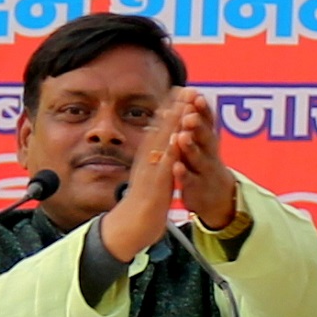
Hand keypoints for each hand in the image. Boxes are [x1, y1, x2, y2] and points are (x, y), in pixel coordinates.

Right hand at [98, 101, 180, 263]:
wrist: (131, 228)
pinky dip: (172, 149)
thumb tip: (161, 150)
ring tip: (183, 103)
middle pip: (161, 129)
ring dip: (173, 123)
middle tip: (184, 88)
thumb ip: (156, 163)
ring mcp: (151, 171)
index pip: (158, 129)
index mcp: (148, 158)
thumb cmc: (143, 205)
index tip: (179, 91)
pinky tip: (179, 136)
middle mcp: (148, 161)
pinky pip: (164, 164)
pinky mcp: (155, 185)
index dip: (169, 109)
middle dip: (173, 108)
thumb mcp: (150, 178)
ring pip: (163, 142)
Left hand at [170, 91, 237, 231]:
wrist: (218, 197)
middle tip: (189, 115)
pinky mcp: (196, 187)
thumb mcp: (204, 140)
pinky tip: (176, 167)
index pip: (208, 121)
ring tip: (182, 136)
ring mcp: (204, 170)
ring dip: (190, 147)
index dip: (203, 109)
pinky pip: (189, 180)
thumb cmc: (205, 162)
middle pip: (205, 137)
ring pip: (198, 158)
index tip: (196, 95)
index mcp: (209, 139)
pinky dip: (183, 173)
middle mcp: (209, 153)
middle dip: (198, 126)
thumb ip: (197, 118)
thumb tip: (185, 91)